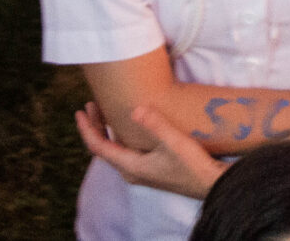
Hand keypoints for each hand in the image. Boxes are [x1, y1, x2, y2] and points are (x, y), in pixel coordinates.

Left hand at [76, 101, 225, 198]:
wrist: (210, 185)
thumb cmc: (192, 165)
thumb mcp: (174, 142)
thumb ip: (155, 125)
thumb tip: (135, 109)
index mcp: (130, 165)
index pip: (98, 146)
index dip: (87, 128)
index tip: (79, 111)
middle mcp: (130, 170)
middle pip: (104, 147)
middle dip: (95, 125)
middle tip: (90, 104)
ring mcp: (140, 171)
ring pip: (114, 148)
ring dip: (107, 129)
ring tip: (104, 111)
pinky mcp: (150, 168)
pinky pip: (125, 150)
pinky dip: (119, 135)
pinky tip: (127, 127)